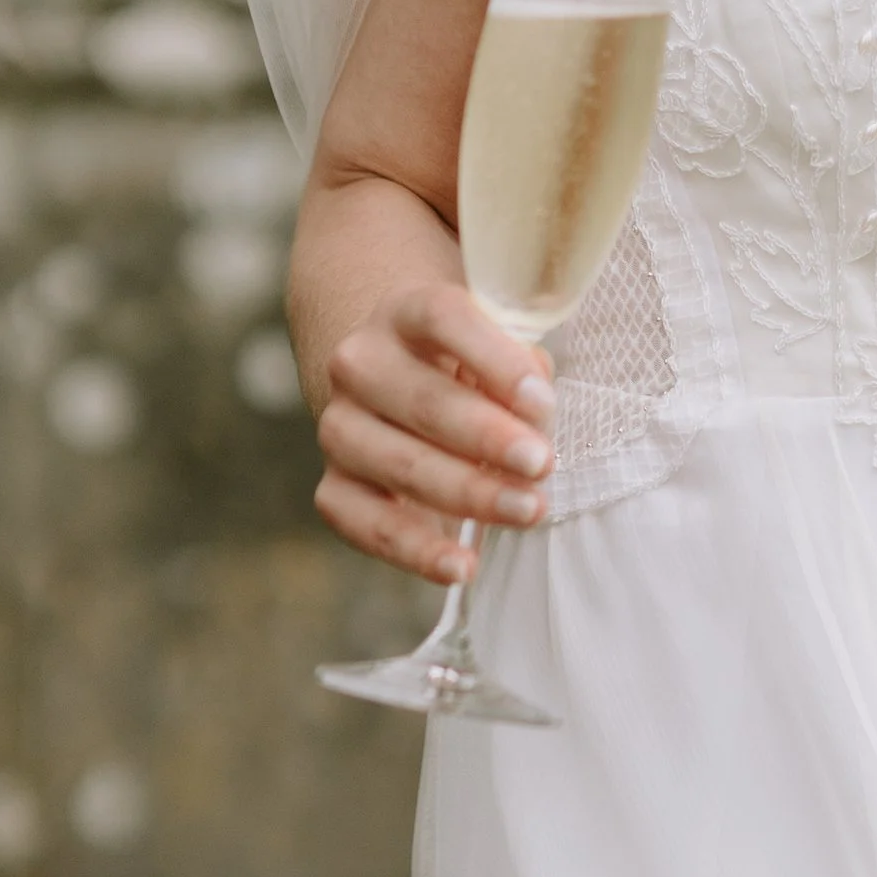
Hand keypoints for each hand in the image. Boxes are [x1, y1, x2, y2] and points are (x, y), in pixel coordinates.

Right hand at [312, 280, 554, 583]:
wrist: (403, 390)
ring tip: (527, 510)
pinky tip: (463, 564)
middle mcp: (360, 363)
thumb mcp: (500, 349)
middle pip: (424, 400)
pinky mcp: (333, 486)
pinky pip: (366, 523)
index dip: (495, 360)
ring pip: (399, 463)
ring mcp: (339, 426)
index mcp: (406, 312)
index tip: (542, 401)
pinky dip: (416, 549)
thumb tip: (535, 408)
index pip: (444, 319)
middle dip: (489, 438)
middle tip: (542, 464)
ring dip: (468, 492)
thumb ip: (521, 367)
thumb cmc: (473, 368)